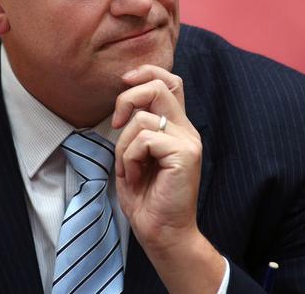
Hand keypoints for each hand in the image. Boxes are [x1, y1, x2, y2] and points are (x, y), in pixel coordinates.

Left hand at [113, 65, 223, 292]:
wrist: (163, 234)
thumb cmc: (146, 198)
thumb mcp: (135, 156)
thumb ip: (136, 129)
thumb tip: (124, 104)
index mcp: (177, 127)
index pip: (170, 81)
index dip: (146, 71)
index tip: (124, 82)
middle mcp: (186, 130)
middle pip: (159, 86)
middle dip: (128, 98)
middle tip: (116, 122)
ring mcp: (188, 141)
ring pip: (144, 117)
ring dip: (124, 144)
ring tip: (128, 168)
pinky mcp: (185, 154)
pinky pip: (144, 139)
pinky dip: (130, 158)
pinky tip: (135, 176)